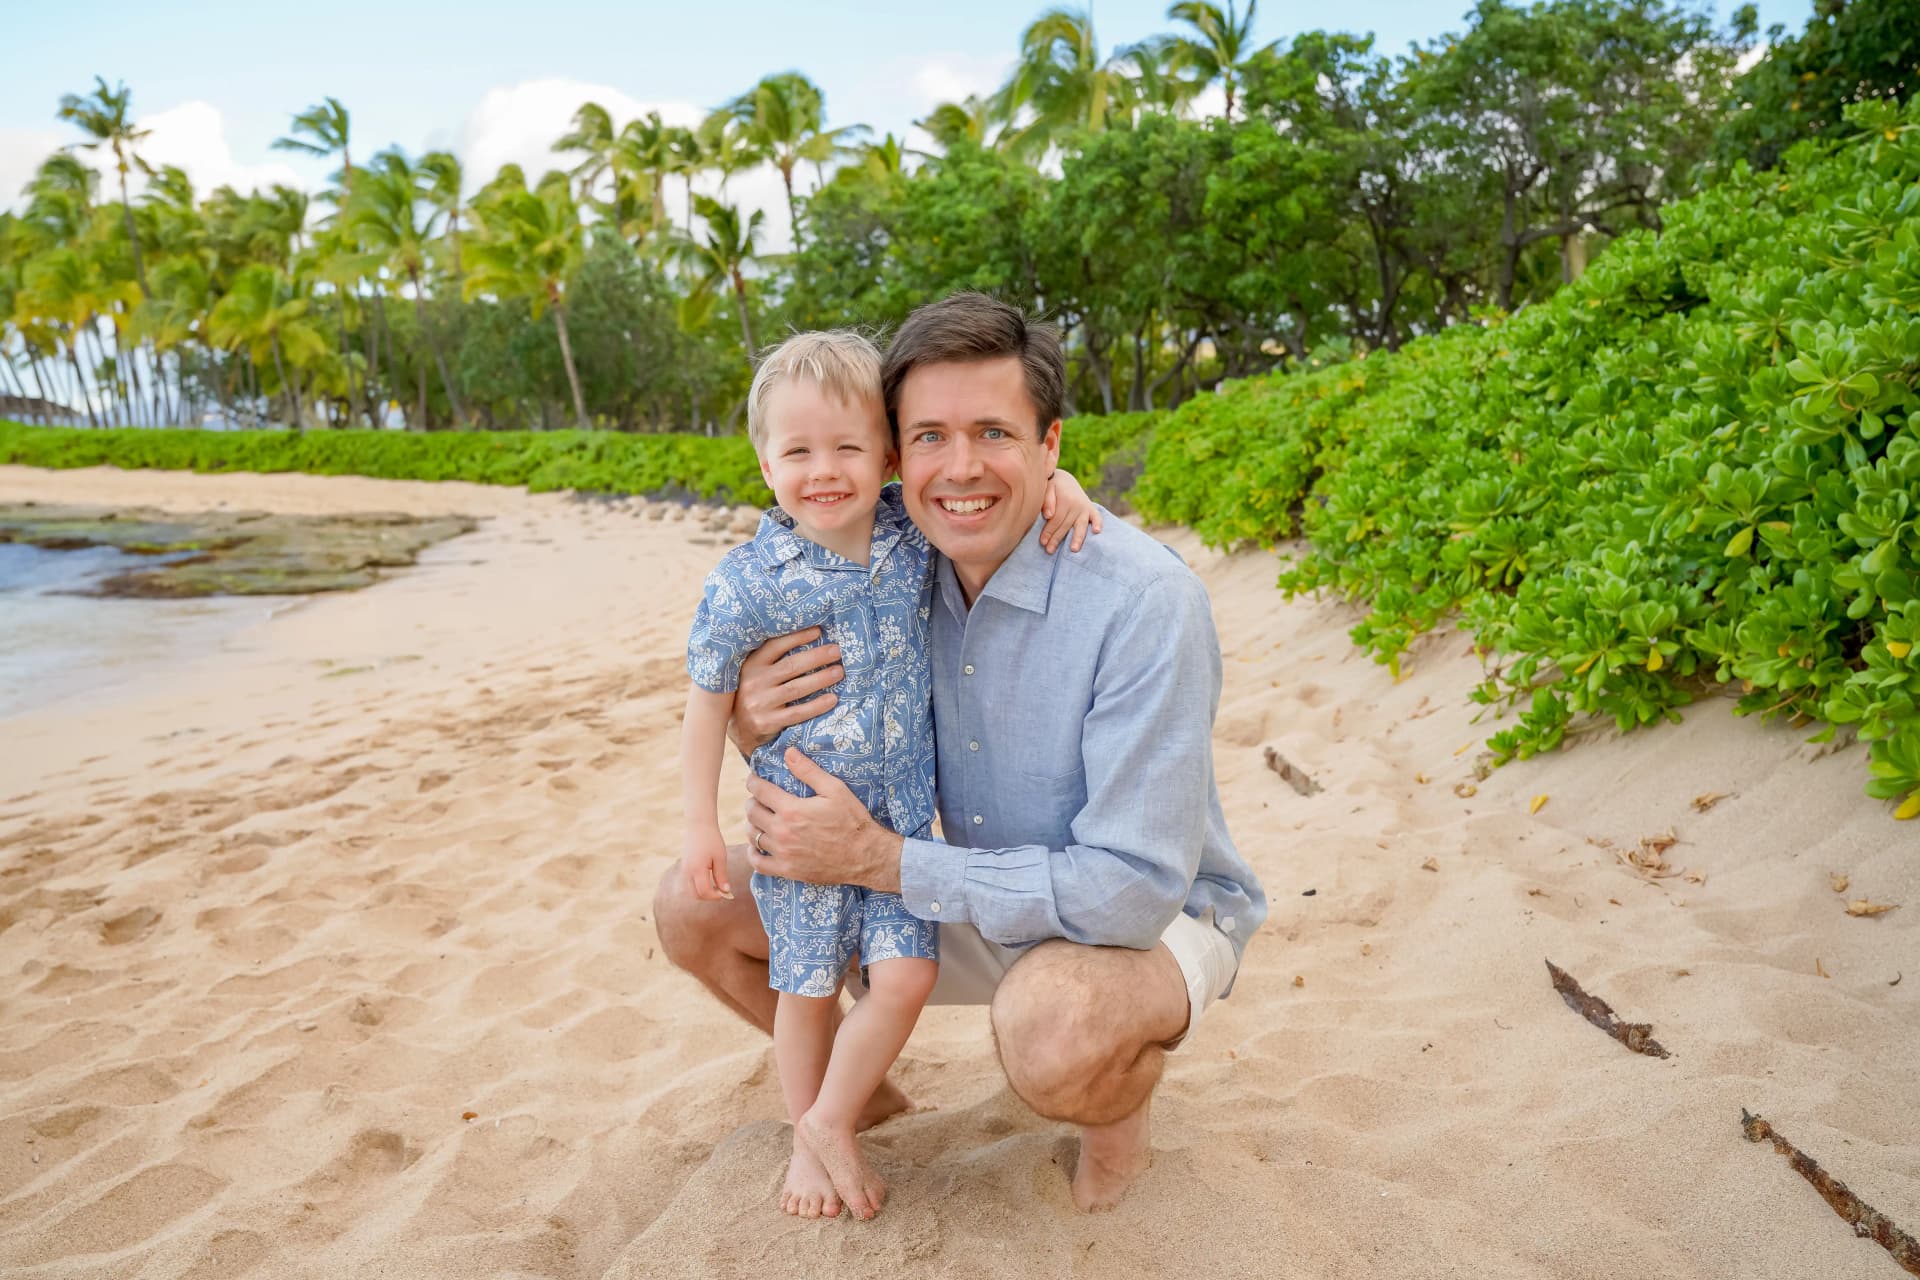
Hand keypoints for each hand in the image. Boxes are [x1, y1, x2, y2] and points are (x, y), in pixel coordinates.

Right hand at [682, 832, 734, 901]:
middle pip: (696, 895)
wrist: (699, 825)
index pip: (704, 892)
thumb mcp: (720, 857)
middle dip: (709, 897)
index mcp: (697, 870)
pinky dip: (699, 885)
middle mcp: (688, 872)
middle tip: (722, 891)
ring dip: (704, 892)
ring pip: (692, 890)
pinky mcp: (684, 867)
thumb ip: (722, 876)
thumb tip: (726, 891)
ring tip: (717, 884)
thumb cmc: (712, 839)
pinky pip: (690, 883)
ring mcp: (684, 870)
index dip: (716, 896)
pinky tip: (711, 877)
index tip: (727, 893)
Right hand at [728, 627, 842, 754]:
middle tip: (837, 651)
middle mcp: (754, 682)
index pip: (775, 646)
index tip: (819, 631)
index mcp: (752, 665)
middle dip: (816, 657)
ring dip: (820, 679)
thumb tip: (810, 639)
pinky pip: (797, 713)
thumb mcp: (756, 673)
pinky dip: (817, 705)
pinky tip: (832, 699)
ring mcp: (761, 703)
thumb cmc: (756, 694)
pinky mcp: (768, 722)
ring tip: (839, 672)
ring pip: (796, 688)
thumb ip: (774, 660)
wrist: (739, 729)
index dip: (797, 637)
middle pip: (790, 666)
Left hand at [743, 748, 902, 893]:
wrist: (864, 856)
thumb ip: (809, 771)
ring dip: (752, 824)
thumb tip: (788, 753)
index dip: (753, 782)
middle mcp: (782, 832)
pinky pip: (758, 863)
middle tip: (758, 799)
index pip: (759, 791)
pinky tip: (757, 846)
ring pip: (753, 836)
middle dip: (752, 801)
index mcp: (792, 810)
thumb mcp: (835, 790)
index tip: (754, 780)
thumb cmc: (852, 820)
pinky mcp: (787, 870)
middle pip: (752, 812)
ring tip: (759, 819)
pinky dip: (752, 853)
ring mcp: (783, 853)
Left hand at [1039, 467, 1102, 553]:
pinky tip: (1097, 531)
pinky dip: (1098, 523)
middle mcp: (1076, 504)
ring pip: (1081, 525)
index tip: (1042, 542)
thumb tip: (1048, 515)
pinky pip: (1097, 517)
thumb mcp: (1047, 488)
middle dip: (1057, 539)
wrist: (1065, 480)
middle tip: (1049, 550)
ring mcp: (1085, 508)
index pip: (1056, 520)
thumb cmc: (1051, 486)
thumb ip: (1047, 500)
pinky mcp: (1091, 509)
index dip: (1048, 531)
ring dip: (1077, 538)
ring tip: (1073, 549)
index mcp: (1064, 500)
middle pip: (1066, 525)